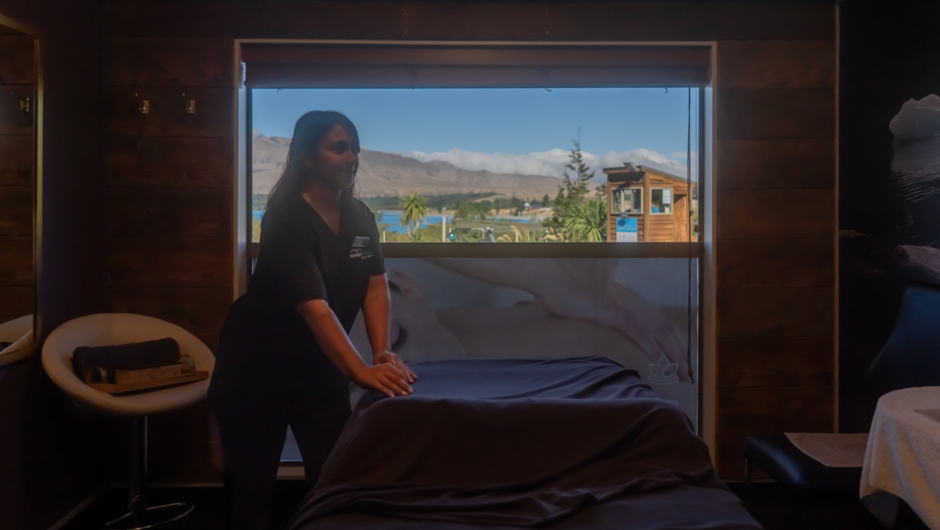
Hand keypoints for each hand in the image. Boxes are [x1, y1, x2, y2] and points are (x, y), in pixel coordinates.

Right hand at [351, 363, 412, 397]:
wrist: (359, 371)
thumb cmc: (373, 373)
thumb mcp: (383, 370)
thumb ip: (391, 375)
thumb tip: (402, 383)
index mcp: (388, 366)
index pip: (400, 373)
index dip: (406, 380)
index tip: (410, 386)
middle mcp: (384, 370)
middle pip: (397, 379)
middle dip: (404, 386)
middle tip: (411, 392)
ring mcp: (379, 376)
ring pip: (391, 384)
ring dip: (399, 390)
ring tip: (404, 395)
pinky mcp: (374, 382)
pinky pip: (382, 388)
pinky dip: (388, 392)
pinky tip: (392, 396)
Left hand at [373, 350, 416, 382]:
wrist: (382, 350)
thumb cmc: (377, 359)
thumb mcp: (376, 364)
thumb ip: (380, 371)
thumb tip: (383, 381)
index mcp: (389, 358)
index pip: (394, 370)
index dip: (397, 379)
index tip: (398, 386)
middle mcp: (396, 358)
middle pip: (401, 370)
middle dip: (404, 380)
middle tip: (406, 387)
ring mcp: (399, 359)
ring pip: (404, 369)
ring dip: (408, 377)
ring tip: (411, 384)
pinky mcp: (401, 361)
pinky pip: (406, 367)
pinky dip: (410, 372)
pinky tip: (414, 377)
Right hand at [530, 266, 689, 380]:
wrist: (550, 282)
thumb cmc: (561, 296)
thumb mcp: (583, 312)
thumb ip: (595, 321)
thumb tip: (595, 333)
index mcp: (626, 303)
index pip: (656, 324)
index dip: (670, 343)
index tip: (678, 361)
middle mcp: (629, 304)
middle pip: (663, 329)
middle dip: (678, 353)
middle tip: (687, 374)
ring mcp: (622, 308)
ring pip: (657, 333)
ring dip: (671, 355)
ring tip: (680, 373)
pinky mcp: (613, 313)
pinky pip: (639, 334)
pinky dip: (653, 349)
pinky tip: (662, 362)